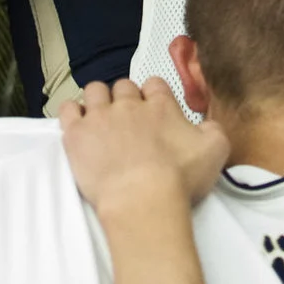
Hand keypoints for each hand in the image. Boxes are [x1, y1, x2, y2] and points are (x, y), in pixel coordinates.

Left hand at [58, 79, 228, 210]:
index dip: (153, 96)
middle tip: (128, 123)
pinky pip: (67, 109)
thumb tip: (205, 125)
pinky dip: (72, 113)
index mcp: (161, 105)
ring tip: (101, 120)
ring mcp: (100, 116)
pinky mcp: (77, 134)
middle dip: (125, 99)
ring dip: (98, 101)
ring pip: (94, 90)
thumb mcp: (216, 150)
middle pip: (123, 86)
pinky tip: (78, 126)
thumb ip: (213, 129)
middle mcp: (129, 104)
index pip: (154, 84)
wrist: (142, 199)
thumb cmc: (181, 178)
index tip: (153, 112)